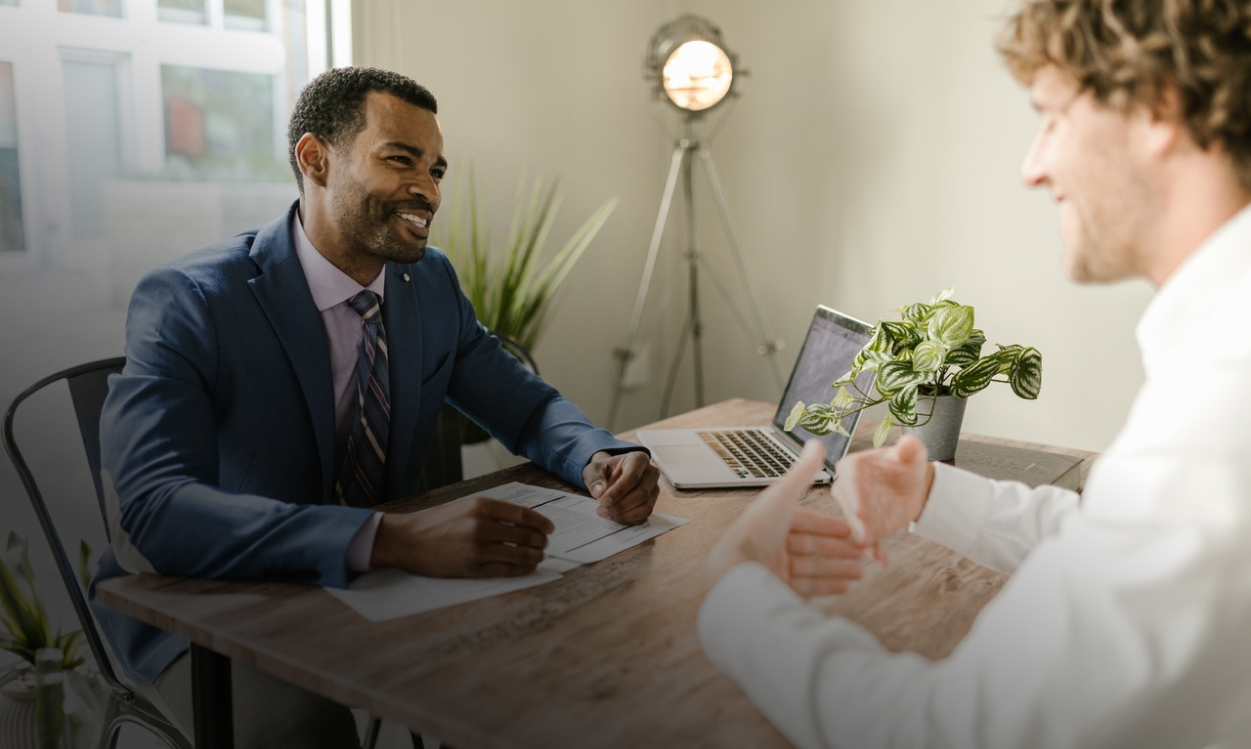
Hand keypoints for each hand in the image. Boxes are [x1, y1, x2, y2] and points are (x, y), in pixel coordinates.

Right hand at [370, 496, 554, 576]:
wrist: (408, 540)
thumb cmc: (437, 522)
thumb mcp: (466, 506)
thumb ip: (494, 512)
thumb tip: (525, 521)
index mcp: (482, 506)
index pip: (524, 515)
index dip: (542, 523)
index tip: (550, 528)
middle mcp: (482, 526)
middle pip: (526, 535)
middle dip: (541, 541)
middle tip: (545, 544)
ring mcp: (479, 549)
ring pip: (520, 554)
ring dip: (535, 556)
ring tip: (539, 556)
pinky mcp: (473, 568)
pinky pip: (507, 570)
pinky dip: (523, 569)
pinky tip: (528, 567)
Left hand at [583, 450, 660, 524]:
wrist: (610, 477)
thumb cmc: (604, 471)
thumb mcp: (593, 470)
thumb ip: (594, 478)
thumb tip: (599, 492)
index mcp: (639, 459)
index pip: (633, 477)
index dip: (618, 491)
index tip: (603, 500)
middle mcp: (651, 473)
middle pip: (641, 494)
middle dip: (620, 505)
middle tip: (602, 510)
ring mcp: (654, 489)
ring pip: (645, 507)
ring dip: (624, 514)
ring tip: (607, 514)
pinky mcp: (652, 503)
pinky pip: (644, 516)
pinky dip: (628, 519)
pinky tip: (614, 516)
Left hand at [707, 440, 866, 596]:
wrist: (736, 570)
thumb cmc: (757, 530)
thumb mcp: (784, 496)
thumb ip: (803, 472)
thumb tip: (816, 443)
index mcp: (773, 519)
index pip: (807, 522)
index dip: (830, 526)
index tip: (852, 531)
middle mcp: (773, 543)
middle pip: (812, 546)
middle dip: (839, 550)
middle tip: (863, 553)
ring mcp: (775, 567)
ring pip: (813, 568)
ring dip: (839, 569)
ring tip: (861, 572)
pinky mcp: (777, 588)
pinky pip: (808, 587)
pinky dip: (828, 586)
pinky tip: (846, 587)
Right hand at [830, 434, 934, 566]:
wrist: (912, 486)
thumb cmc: (906, 465)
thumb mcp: (911, 454)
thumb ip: (909, 448)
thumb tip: (908, 443)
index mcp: (852, 467)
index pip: (849, 479)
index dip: (854, 495)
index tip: (861, 510)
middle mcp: (847, 489)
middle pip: (848, 505)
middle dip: (856, 521)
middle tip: (865, 534)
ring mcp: (855, 510)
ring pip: (856, 525)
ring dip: (863, 537)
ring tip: (873, 548)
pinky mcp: (866, 527)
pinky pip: (868, 539)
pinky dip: (875, 550)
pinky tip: (883, 560)